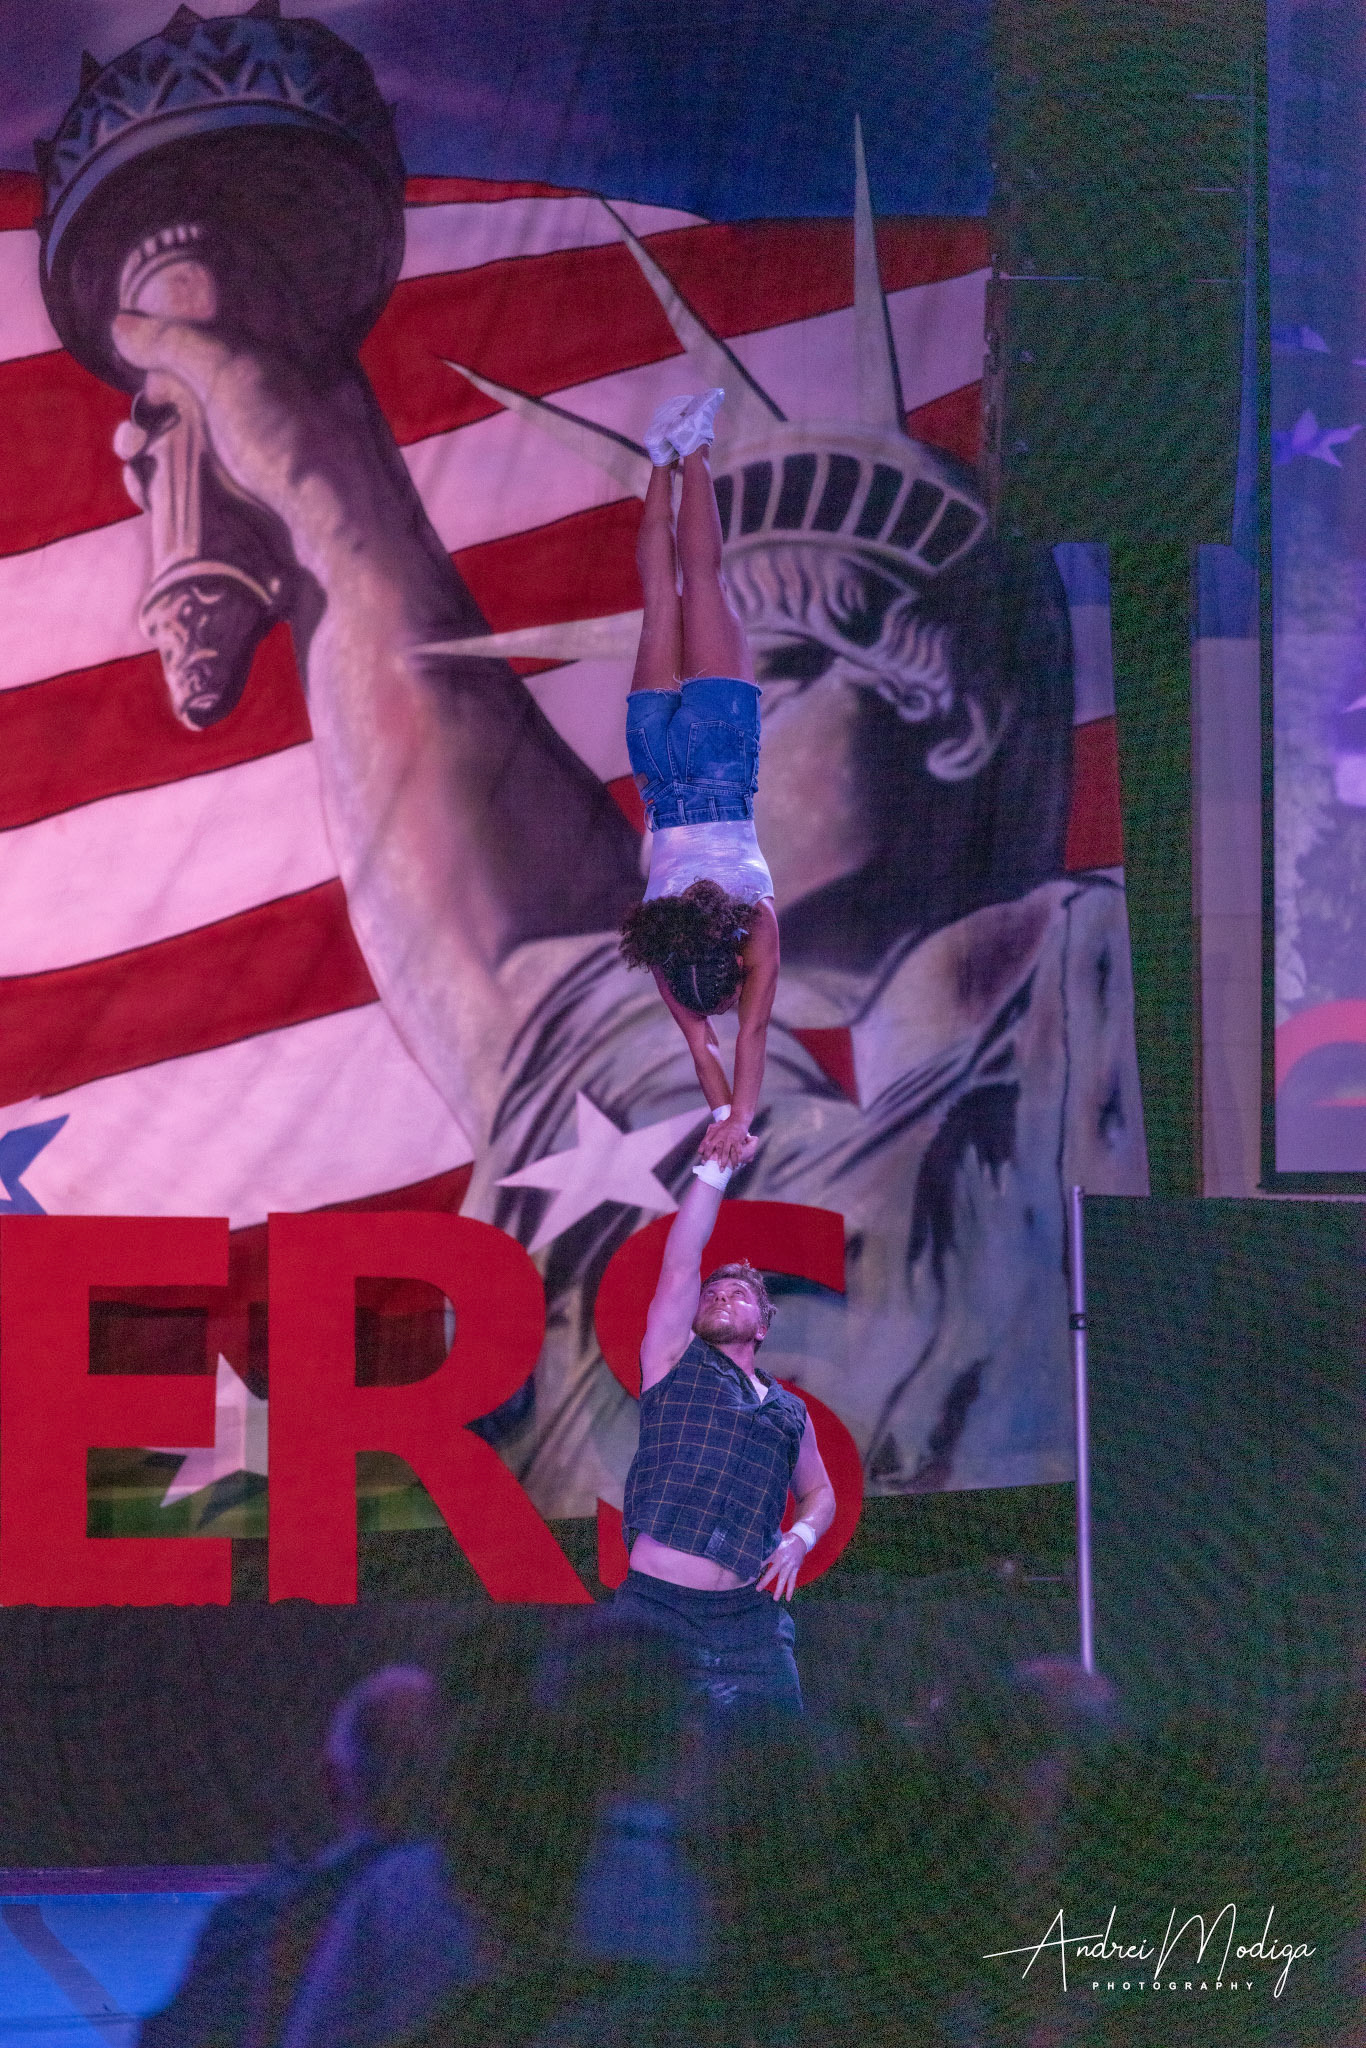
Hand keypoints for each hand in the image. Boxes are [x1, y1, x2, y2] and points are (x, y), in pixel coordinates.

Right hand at [110, 310, 429, 605]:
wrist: (333, 550)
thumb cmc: (294, 451)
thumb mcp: (234, 373)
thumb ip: (176, 341)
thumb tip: (122, 326)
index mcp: (282, 374)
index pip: (214, 350)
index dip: (172, 355)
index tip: (145, 366)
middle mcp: (271, 418)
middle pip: (191, 402)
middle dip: (150, 410)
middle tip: (135, 428)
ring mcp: (259, 470)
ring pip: (184, 452)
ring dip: (144, 450)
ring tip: (132, 455)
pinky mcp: (246, 517)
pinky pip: (191, 497)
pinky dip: (160, 489)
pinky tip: (144, 490)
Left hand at [698, 1114, 753, 1169]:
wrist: (738, 1119)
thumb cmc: (725, 1125)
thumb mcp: (714, 1129)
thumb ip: (707, 1138)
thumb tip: (700, 1150)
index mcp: (716, 1135)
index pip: (709, 1145)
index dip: (706, 1154)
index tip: (704, 1162)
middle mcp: (723, 1137)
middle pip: (720, 1151)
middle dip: (718, 1161)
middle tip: (718, 1170)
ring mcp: (731, 1139)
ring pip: (729, 1153)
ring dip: (728, 1162)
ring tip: (728, 1170)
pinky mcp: (738, 1140)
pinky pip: (738, 1151)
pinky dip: (738, 1158)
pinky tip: (738, 1164)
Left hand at [756, 1530, 806, 1601]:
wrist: (801, 1539)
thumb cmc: (784, 1540)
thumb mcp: (776, 1540)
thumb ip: (767, 1547)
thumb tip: (753, 1551)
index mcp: (777, 1551)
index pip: (766, 1559)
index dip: (758, 1565)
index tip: (750, 1573)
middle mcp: (783, 1559)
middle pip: (773, 1571)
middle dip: (765, 1581)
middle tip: (758, 1589)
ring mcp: (790, 1565)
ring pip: (784, 1579)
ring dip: (779, 1589)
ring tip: (775, 1599)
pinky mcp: (795, 1569)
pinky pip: (793, 1581)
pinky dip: (790, 1590)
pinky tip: (788, 1599)